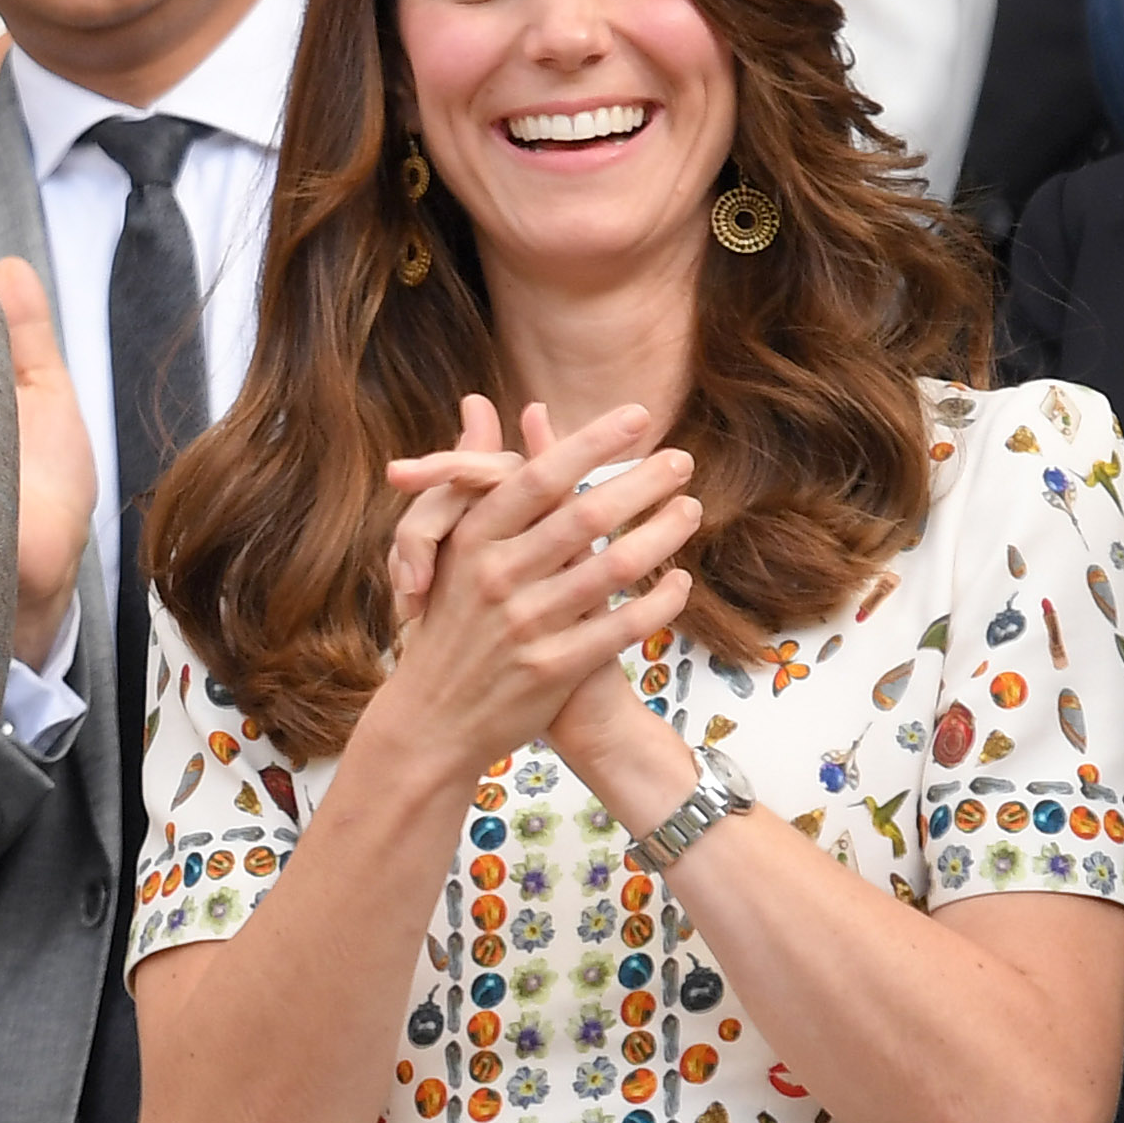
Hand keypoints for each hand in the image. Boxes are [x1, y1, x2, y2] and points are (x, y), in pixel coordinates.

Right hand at [382, 404, 698, 780]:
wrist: (432, 720)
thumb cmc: (448, 622)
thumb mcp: (448, 548)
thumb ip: (471, 474)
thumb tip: (477, 402)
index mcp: (473, 540)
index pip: (540, 477)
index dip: (592, 443)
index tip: (639, 415)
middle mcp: (498, 578)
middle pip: (585, 515)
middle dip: (642, 481)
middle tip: (683, 460)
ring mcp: (526, 625)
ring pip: (613, 568)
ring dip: (662, 534)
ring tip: (691, 511)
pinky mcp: (552, 669)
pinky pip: (621, 627)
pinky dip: (658, 603)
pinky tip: (680, 584)